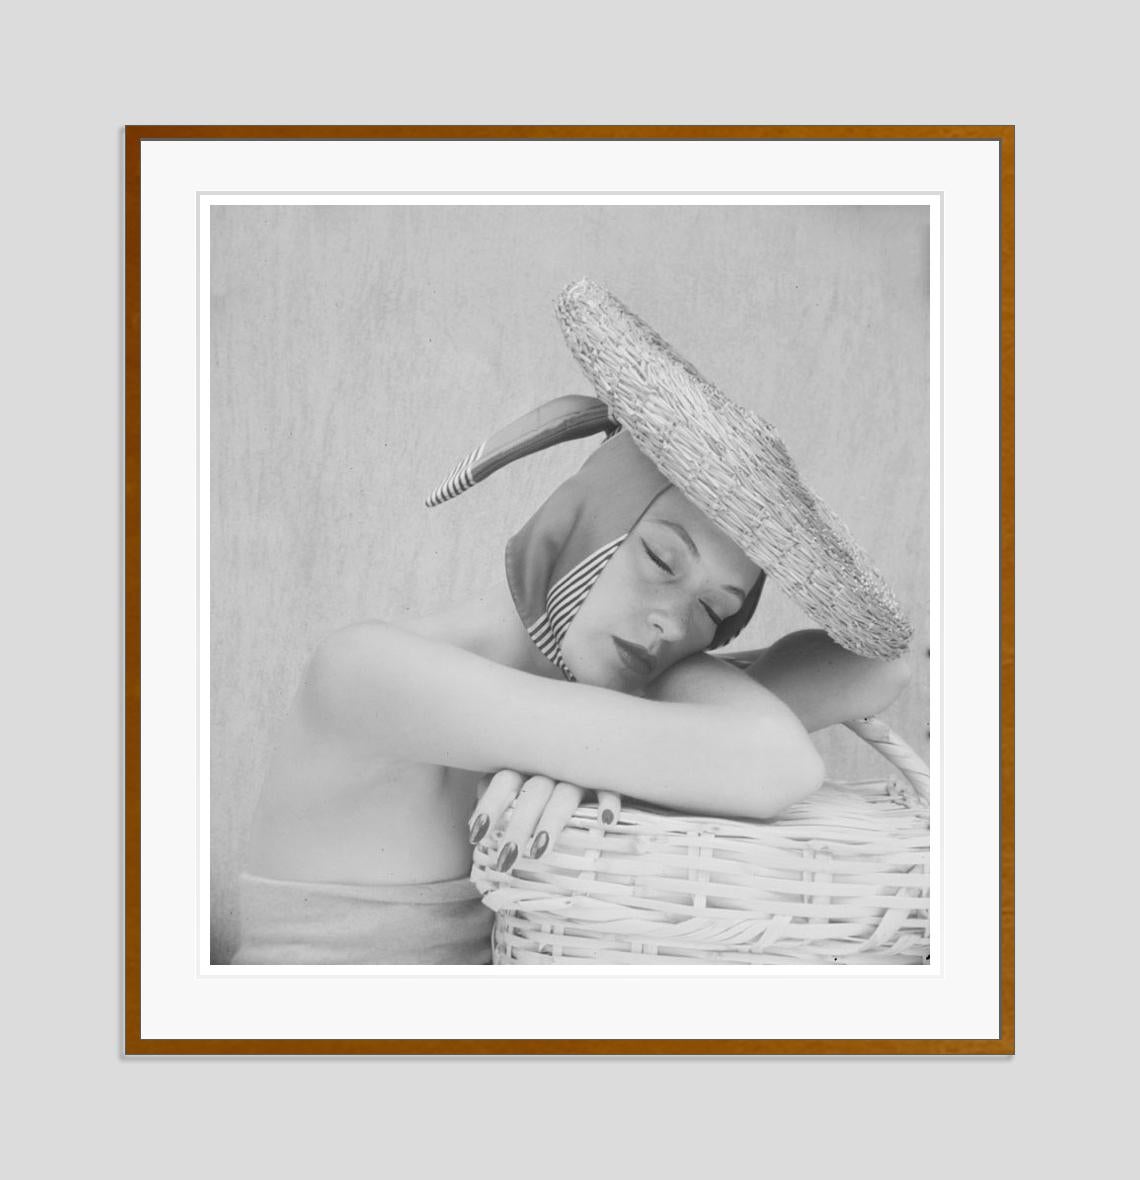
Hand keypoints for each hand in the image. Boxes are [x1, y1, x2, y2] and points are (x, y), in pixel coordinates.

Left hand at [467, 770, 621, 873]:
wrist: (602, 751)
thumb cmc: (548, 781)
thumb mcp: (522, 785)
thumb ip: (501, 798)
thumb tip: (475, 826)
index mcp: (528, 764)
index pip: (505, 779)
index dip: (490, 804)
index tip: (476, 835)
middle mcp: (553, 765)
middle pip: (533, 791)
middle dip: (519, 825)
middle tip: (506, 858)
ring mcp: (582, 772)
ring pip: (566, 793)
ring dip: (552, 820)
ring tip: (539, 851)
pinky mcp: (610, 779)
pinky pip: (610, 788)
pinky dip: (608, 802)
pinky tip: (605, 822)